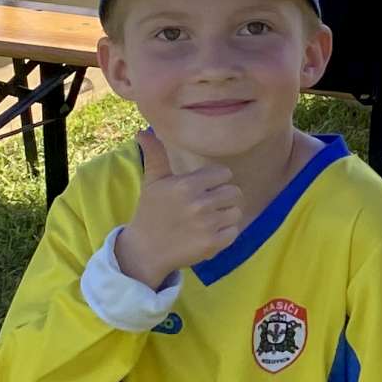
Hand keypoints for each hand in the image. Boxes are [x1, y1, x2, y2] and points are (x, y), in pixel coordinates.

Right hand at [115, 127, 245, 286]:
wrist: (145, 250)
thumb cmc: (150, 212)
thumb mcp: (152, 181)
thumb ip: (155, 155)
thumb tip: (144, 131)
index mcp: (186, 185)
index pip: (224, 174)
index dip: (216, 181)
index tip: (204, 189)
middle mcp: (198, 203)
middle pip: (235, 192)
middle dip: (224, 198)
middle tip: (208, 205)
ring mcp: (207, 225)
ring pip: (236, 212)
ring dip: (226, 216)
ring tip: (208, 219)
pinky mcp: (213, 244)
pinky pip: (234, 232)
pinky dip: (225, 233)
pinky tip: (208, 233)